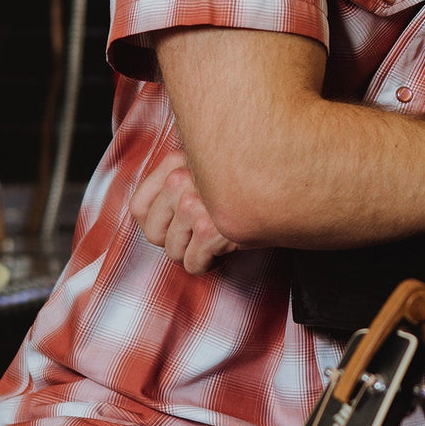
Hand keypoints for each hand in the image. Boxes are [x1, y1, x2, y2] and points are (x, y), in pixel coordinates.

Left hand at [129, 149, 237, 272]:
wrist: (286, 186)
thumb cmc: (243, 182)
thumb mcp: (201, 170)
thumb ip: (172, 182)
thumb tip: (143, 219)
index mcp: (176, 161)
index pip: (137, 207)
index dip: (156, 223)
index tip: (175, 222)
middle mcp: (181, 178)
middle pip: (153, 233)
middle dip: (176, 241)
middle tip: (199, 232)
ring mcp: (196, 204)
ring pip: (173, 251)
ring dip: (195, 252)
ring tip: (216, 236)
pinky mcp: (213, 229)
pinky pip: (194, 264)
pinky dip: (210, 263)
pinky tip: (225, 246)